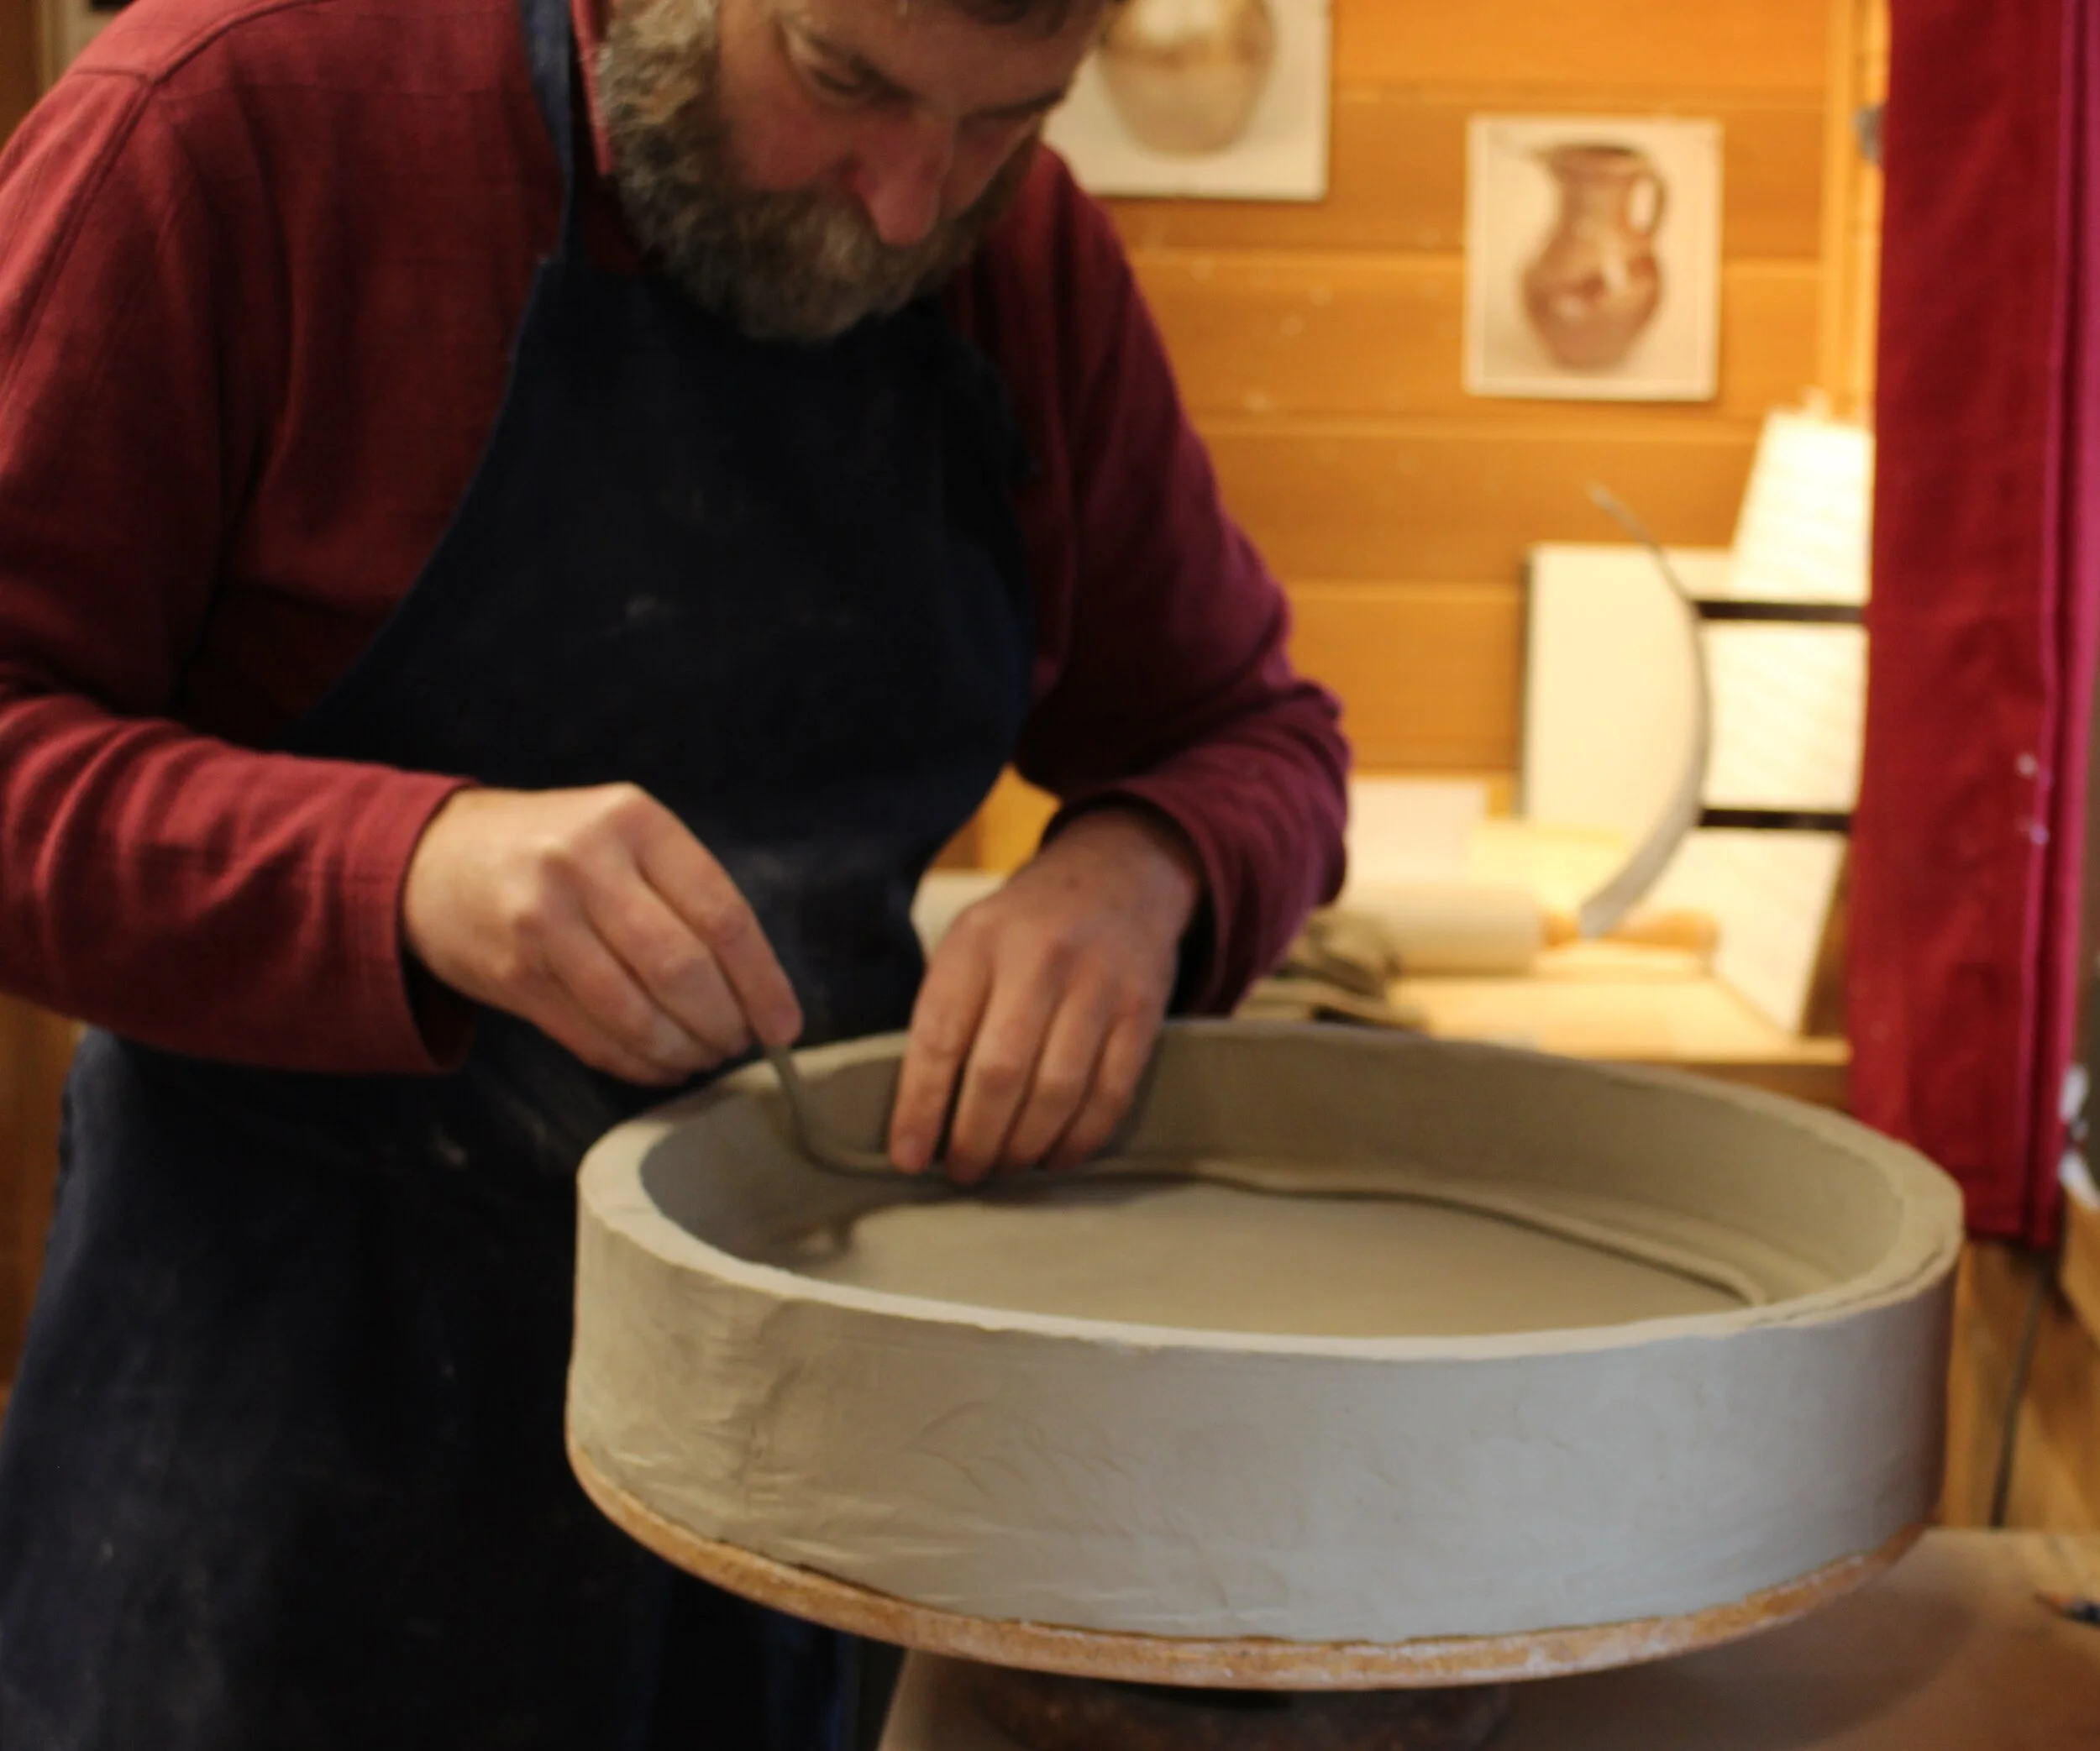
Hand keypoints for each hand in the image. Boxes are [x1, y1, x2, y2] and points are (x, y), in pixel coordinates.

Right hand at [401, 785, 799, 1083]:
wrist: (434, 857)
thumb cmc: (556, 850)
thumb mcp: (623, 835)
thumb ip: (685, 892)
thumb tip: (758, 987)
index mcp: (634, 821)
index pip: (722, 915)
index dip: (763, 981)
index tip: (785, 1024)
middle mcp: (585, 865)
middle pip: (682, 968)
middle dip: (724, 1022)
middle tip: (739, 1041)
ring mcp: (542, 920)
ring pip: (638, 1012)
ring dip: (683, 1048)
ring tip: (703, 1054)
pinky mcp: (513, 973)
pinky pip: (593, 1038)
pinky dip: (638, 1063)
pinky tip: (661, 1063)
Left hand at [889, 807, 1201, 1181]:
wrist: (1120, 876)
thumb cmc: (1027, 926)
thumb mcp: (972, 939)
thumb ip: (949, 1010)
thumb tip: (922, 1113)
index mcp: (979, 941)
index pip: (939, 1037)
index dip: (920, 1106)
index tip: (908, 1156)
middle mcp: (1038, 959)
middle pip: (999, 1073)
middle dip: (975, 1139)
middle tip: (963, 1171)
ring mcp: (1097, 984)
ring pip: (1056, 1091)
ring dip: (1025, 1147)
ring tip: (1005, 1167)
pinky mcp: (1142, 1011)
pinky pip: (1111, 1093)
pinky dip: (1080, 1138)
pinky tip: (1057, 1155)